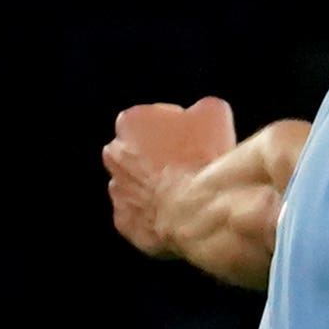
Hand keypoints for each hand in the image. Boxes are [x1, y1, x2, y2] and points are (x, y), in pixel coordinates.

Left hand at [106, 98, 238, 258]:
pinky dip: (157, 214)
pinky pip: (142, 215)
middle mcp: (114, 154)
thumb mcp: (215, 113)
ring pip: (139, 184)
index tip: (197, 138)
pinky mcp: (124, 221)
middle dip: (161, 157)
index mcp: (130, 121)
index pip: (155, 119)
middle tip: (191, 164)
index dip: (180, 128)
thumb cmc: (202, 157)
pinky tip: (180, 213)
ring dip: (158, 185)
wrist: (197, 209)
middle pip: (141, 151)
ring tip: (188, 191)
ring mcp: (117, 190)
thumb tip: (203, 112)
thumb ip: (202, 107)